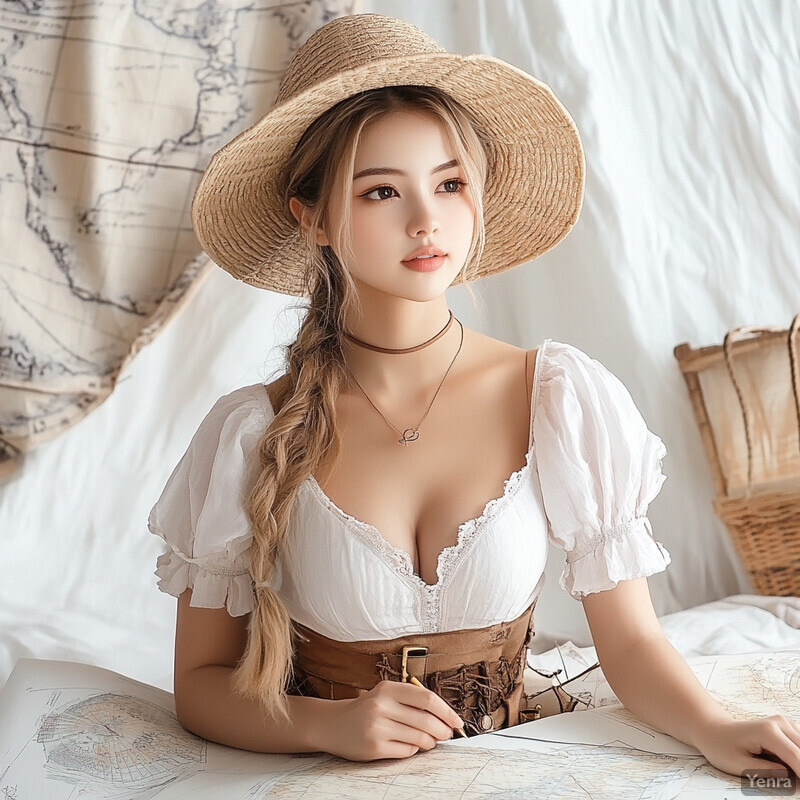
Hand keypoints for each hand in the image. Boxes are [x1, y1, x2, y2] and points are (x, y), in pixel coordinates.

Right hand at [319, 679, 464, 761]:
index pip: (427, 698)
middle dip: (443, 730)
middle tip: (447, 734)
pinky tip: (410, 746)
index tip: (457, 721)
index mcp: (388, 689)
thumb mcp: (386, 695)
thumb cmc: (366, 709)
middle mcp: (382, 706)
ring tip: (430, 741)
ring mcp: (377, 728)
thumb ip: (411, 700)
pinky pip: (406, 752)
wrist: (333, 724)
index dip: (446, 711)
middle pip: (426, 721)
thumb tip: (444, 716)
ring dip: (431, 742)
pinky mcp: (374, 748)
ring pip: (419, 739)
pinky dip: (414, 750)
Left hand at [693, 714, 799, 779]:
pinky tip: (788, 767)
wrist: (713, 730)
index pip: (797, 757)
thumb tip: (792, 778)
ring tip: (782, 773)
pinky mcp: (786, 728)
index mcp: (767, 731)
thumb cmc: (721, 747)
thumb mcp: (740, 766)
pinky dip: (799, 758)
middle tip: (797, 786)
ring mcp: (783, 723)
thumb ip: (768, 773)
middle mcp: (778, 723)